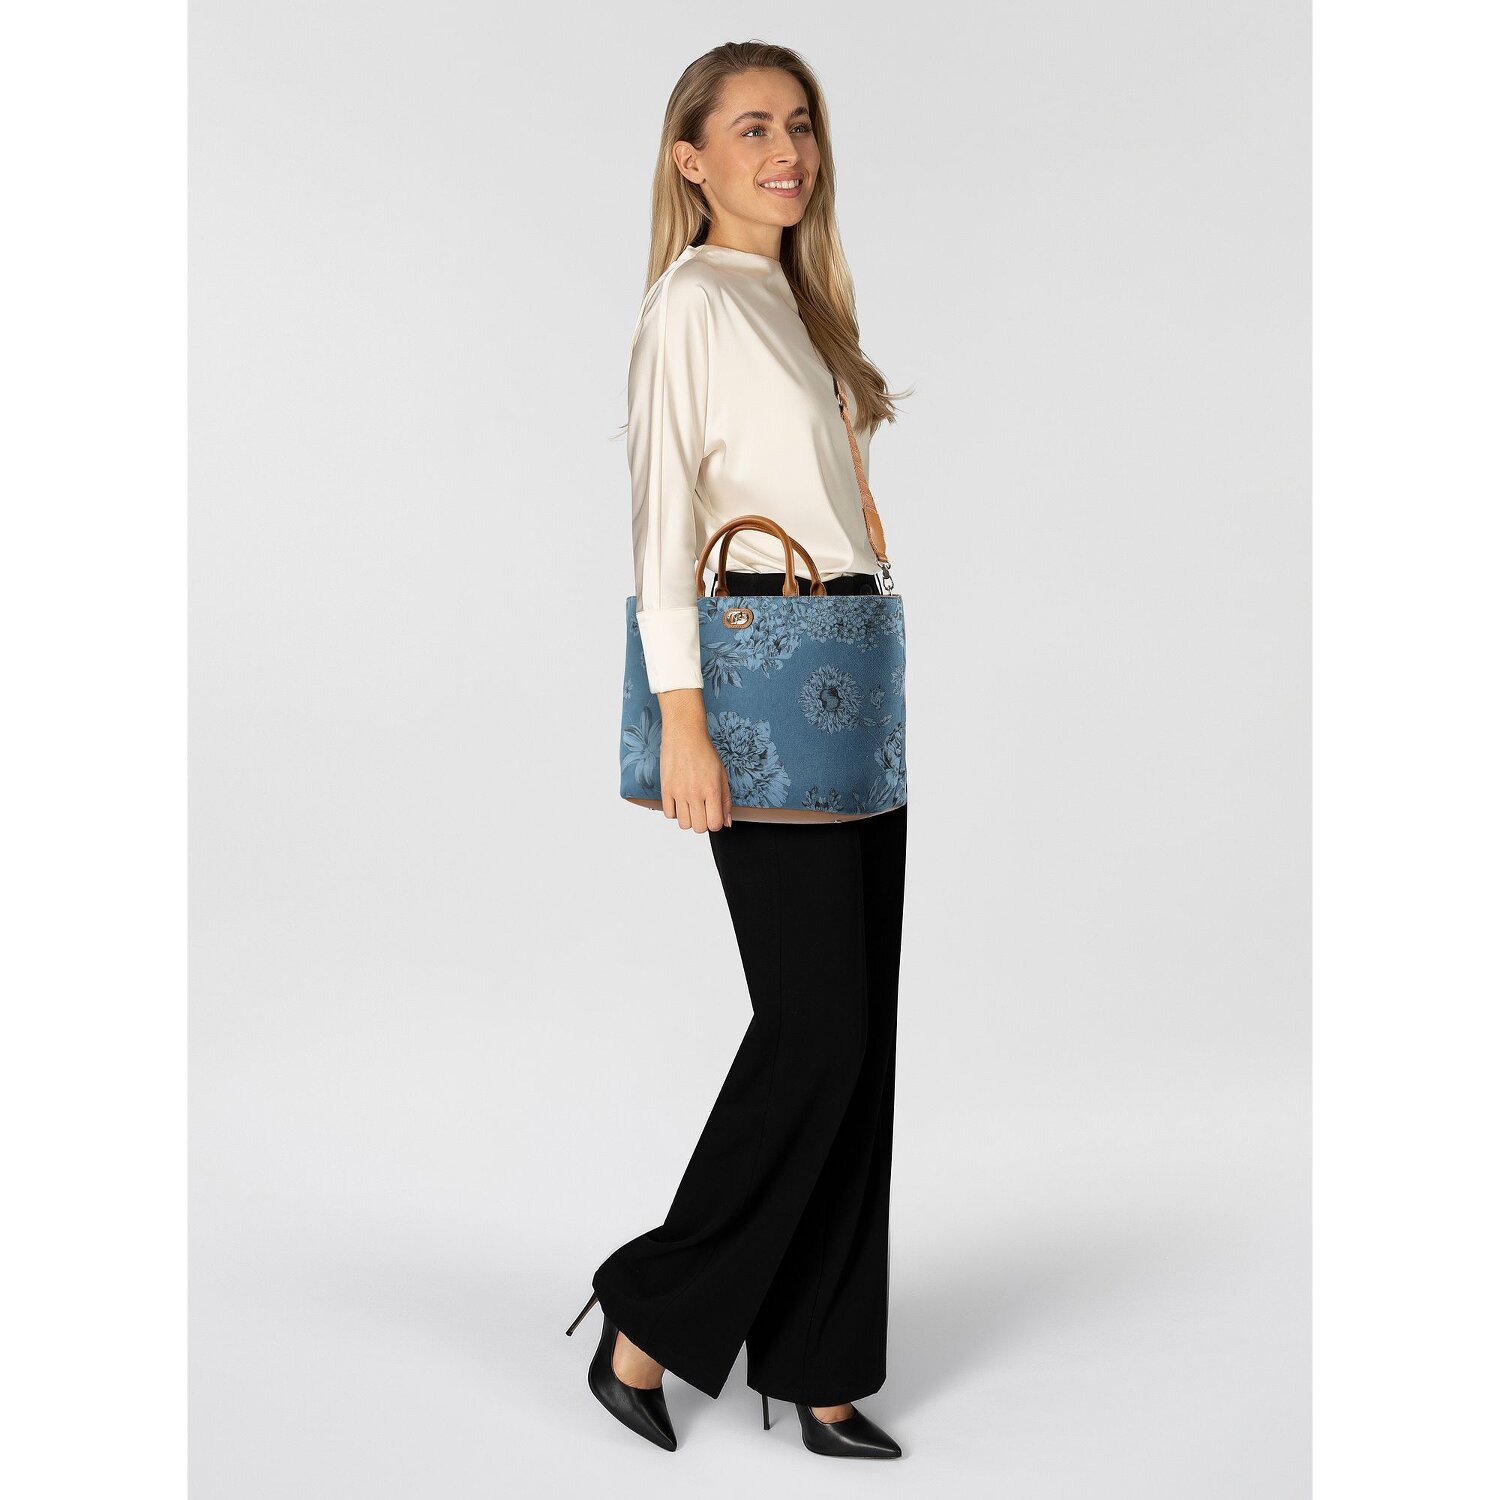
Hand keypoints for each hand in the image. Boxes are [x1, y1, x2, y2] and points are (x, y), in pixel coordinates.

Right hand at [657, 688, 733, 832]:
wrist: (684, 735)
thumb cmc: (704, 752)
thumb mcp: (722, 775)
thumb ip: (726, 800)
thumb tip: (727, 822)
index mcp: (712, 790)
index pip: (715, 824)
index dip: (716, 823)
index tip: (714, 816)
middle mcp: (695, 793)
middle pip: (699, 828)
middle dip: (702, 823)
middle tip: (702, 810)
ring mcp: (679, 792)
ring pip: (683, 824)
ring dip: (688, 818)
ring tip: (690, 806)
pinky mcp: (666, 789)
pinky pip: (669, 814)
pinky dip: (675, 812)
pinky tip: (679, 801)